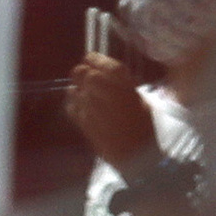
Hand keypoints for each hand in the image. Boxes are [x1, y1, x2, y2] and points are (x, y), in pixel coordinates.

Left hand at [67, 51, 156, 169]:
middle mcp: (103, 92)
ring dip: (78, 89)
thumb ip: (123, 86)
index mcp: (122, 84)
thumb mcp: (141, 101)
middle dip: (83, 73)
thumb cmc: (145, 128)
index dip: (95, 59)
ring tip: (87, 96)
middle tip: (87, 77)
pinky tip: (83, 108)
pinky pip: (70, 106)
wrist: (137, 156)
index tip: (92, 59)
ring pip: (74, 89)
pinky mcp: (81, 122)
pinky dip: (74, 104)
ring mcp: (89, 106)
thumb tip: (110, 79)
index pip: (101, 63)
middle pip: (82, 73)